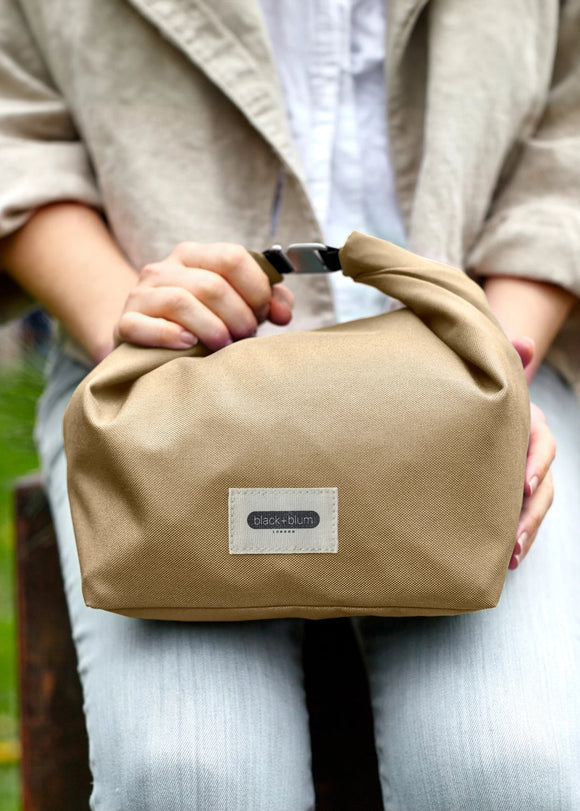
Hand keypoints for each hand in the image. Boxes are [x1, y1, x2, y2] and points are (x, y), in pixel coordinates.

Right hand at [113, 242, 294, 351]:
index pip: (233, 257)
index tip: (264, 314)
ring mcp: (141, 295)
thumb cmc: (197, 322)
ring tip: (224, 346)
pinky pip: (144, 326)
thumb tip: (285, 311)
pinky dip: (170, 336)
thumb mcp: (232, 305)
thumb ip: (264, 302)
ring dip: (213, 329)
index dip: (257, 289)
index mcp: (193, 255)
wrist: (143, 339)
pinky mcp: (125, 323)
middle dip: (239, 316)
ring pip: (182, 301)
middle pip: (213, 284)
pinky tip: (190, 345)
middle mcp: (164, 268)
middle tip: (246, 336)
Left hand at [509, 338, 555, 568]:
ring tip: (511, 556)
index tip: (525, 483)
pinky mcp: (511, 493)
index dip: (537, 464)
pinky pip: (520, 516)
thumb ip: (511, 361)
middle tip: (515, 538)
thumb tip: (521, 340)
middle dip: (532, 513)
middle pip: (543, 487)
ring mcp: (525, 475)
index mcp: (533, 425)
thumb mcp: (498, 375)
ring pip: (535, 507)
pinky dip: (516, 536)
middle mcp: (533, 453)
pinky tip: (505, 559)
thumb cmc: (486, 389)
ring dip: (526, 531)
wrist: (479, 402)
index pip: (543, 446)